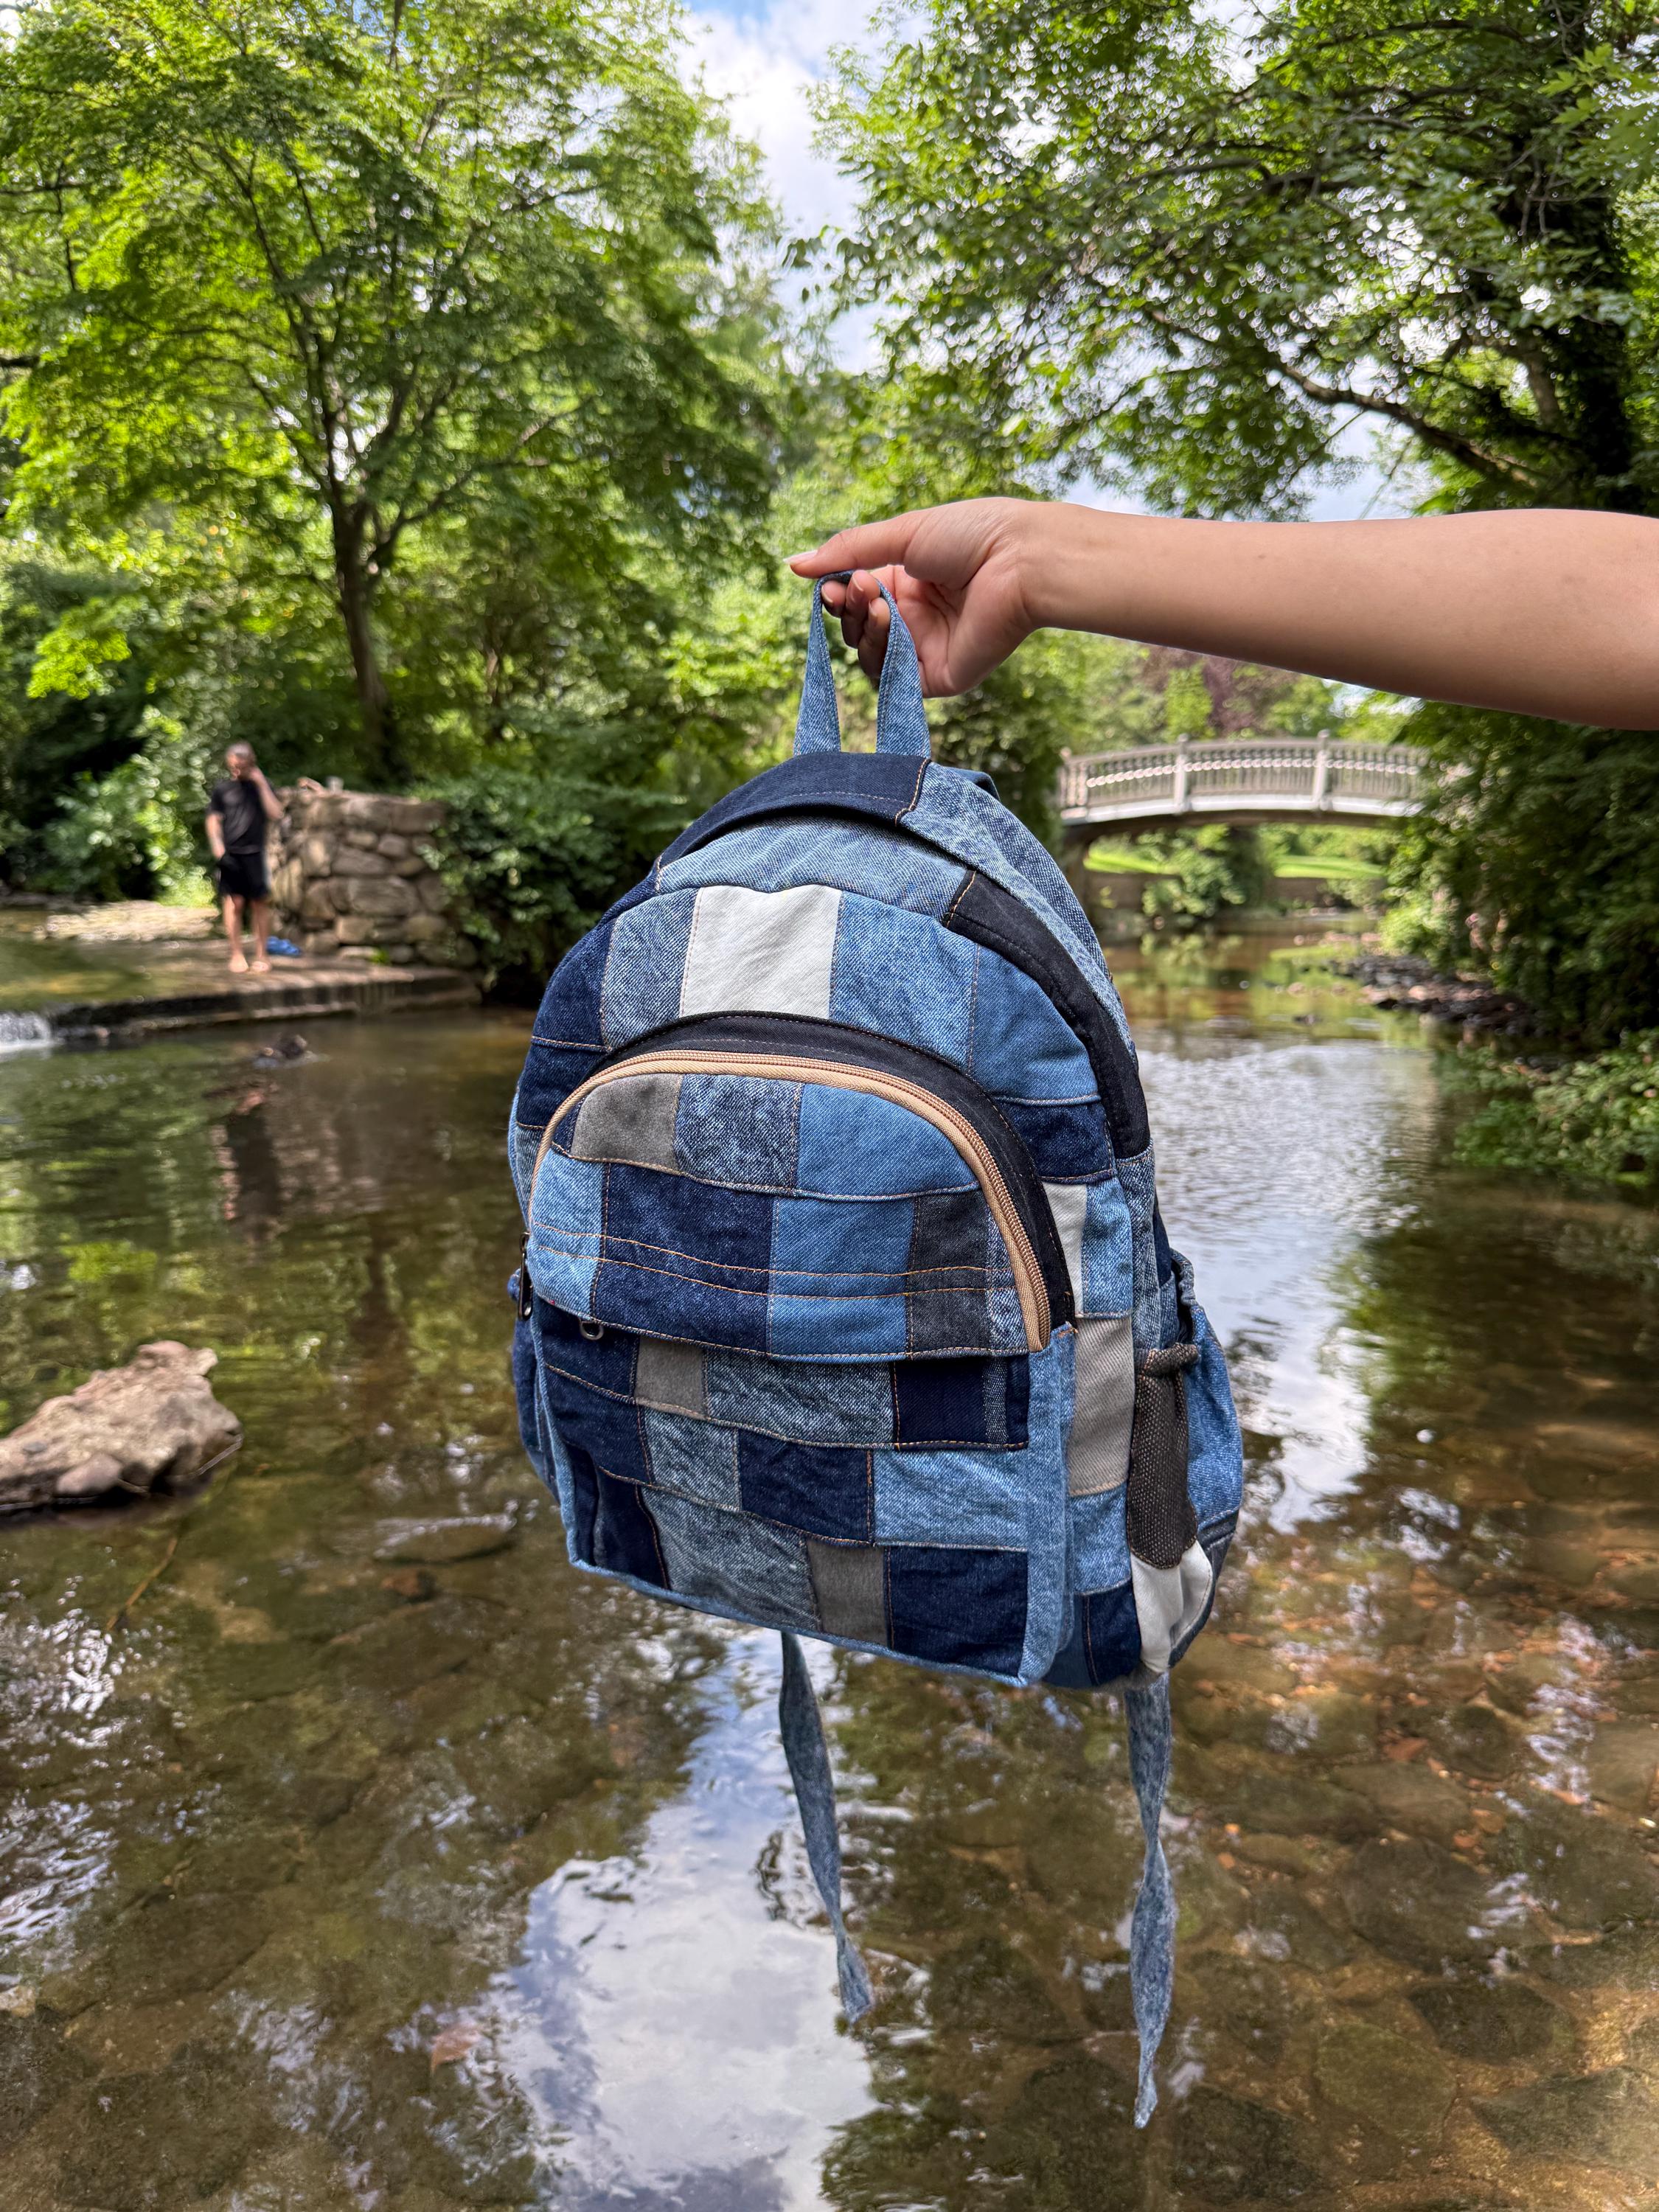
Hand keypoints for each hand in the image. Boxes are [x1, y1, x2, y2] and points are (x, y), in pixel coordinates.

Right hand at [789, 497, 1051, 695]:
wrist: (1020, 561)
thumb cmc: (972, 536)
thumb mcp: (902, 534)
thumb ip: (847, 551)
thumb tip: (793, 564)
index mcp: (908, 582)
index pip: (856, 597)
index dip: (838, 594)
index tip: (830, 585)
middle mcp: (915, 618)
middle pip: (856, 629)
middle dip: (849, 609)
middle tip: (857, 589)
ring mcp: (925, 650)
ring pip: (867, 655)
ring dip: (862, 627)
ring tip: (878, 601)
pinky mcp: (937, 677)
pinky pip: (891, 678)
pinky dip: (880, 651)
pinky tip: (890, 621)